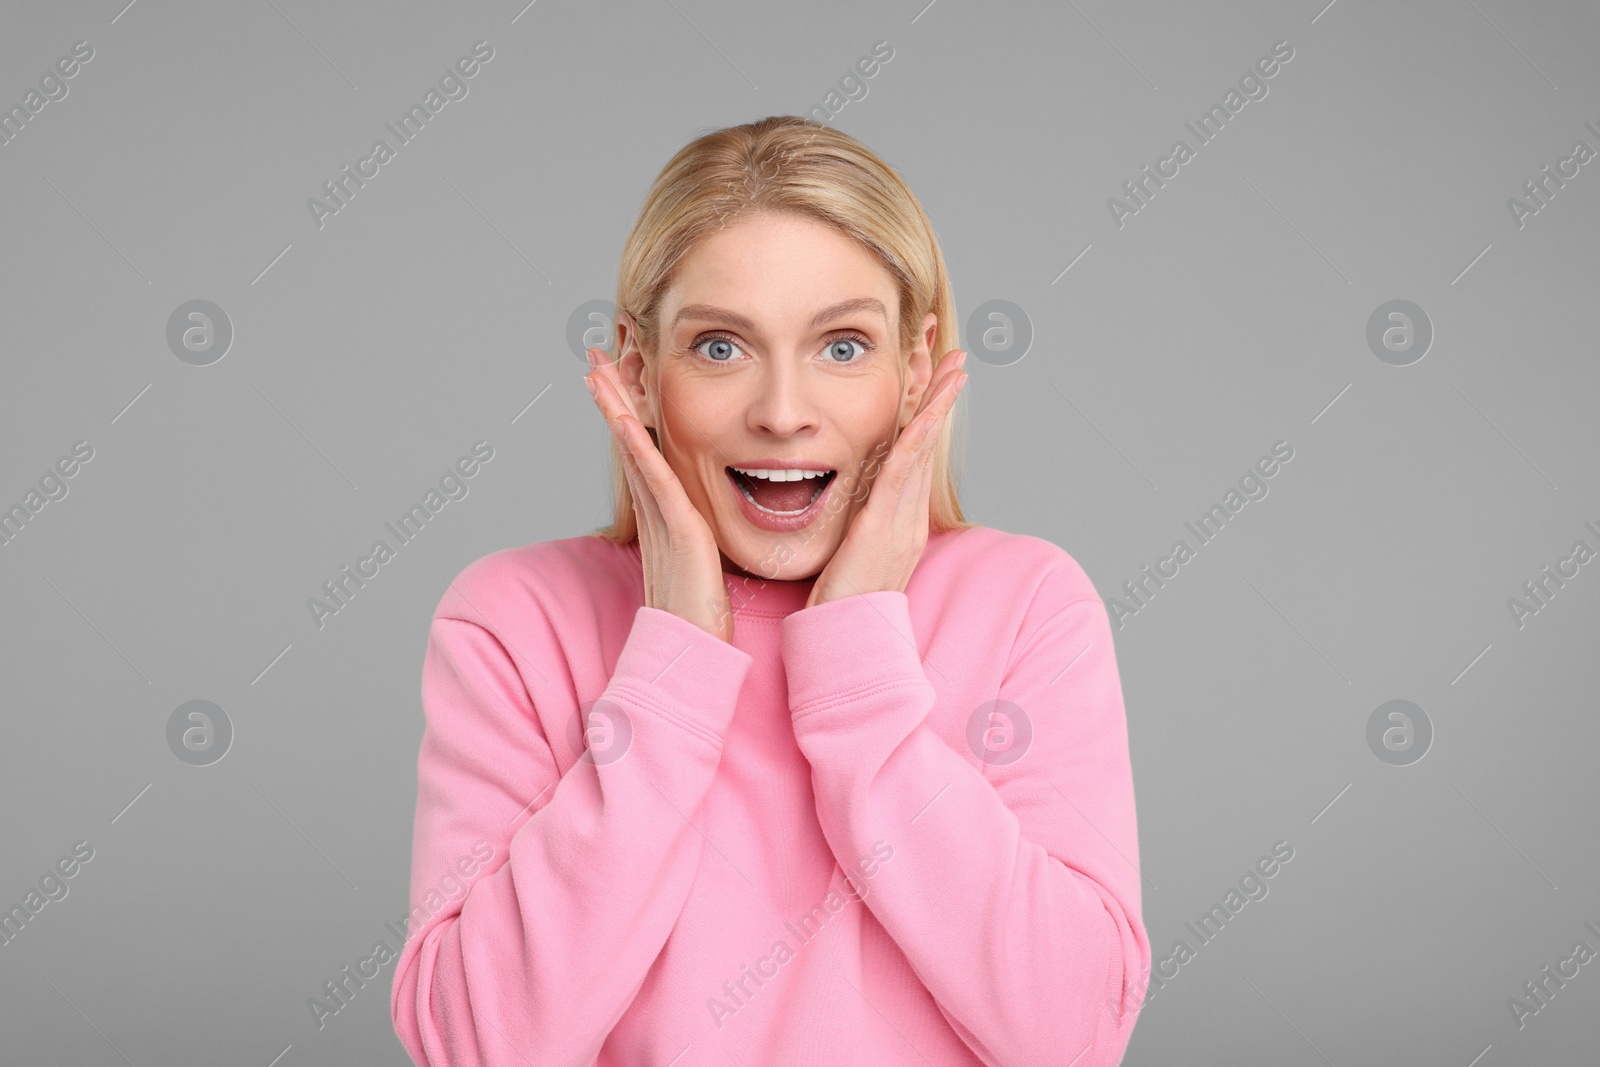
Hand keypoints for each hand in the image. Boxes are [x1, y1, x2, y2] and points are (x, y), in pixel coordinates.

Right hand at [584, 348, 735, 642]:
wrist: (690, 652)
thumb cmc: (702, 618)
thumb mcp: (704, 567)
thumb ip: (703, 543)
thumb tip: (708, 533)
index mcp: (664, 516)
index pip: (644, 453)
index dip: (629, 415)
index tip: (619, 381)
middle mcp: (655, 511)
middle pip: (629, 441)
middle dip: (611, 398)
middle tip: (594, 359)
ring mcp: (662, 517)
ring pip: (633, 449)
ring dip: (614, 408)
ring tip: (596, 369)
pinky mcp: (676, 527)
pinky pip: (653, 476)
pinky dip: (637, 444)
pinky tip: (623, 417)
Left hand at [804, 350, 968, 608]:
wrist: (845, 647)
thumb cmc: (840, 609)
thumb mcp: (850, 559)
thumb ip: (853, 530)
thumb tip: (845, 508)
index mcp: (900, 522)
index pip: (913, 455)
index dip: (923, 413)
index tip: (928, 376)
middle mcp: (908, 517)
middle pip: (926, 443)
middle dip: (938, 395)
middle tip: (952, 353)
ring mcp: (900, 522)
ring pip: (922, 450)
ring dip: (936, 403)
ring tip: (951, 365)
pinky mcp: (882, 529)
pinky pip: (902, 474)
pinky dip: (917, 438)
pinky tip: (926, 411)